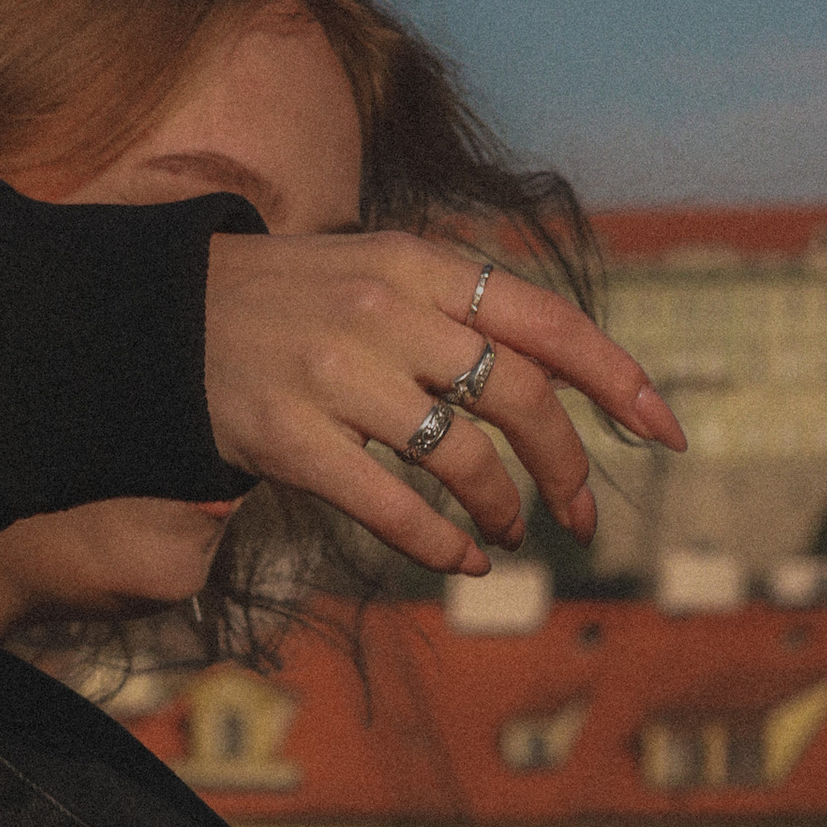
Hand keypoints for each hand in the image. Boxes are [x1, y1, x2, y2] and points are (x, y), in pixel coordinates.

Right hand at [202, 231, 686, 579]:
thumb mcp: (381, 272)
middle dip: (567, 468)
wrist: (158, 320)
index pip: (550, 322)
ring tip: (504, 534)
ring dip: (501, 510)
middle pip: (521, 397)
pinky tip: (460, 561)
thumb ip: (462, 308)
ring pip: (462, 458)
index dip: (621, 380)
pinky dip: (440, 545)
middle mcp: (388, 311)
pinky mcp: (291, 436)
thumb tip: (561, 369)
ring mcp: (337, 373)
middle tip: (577, 516)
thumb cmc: (290, 305)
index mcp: (423, 264)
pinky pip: (390, 506)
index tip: (667, 431)